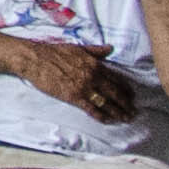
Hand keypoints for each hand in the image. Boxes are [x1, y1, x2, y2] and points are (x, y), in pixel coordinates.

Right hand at [11, 38, 133, 121]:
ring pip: (107, 103)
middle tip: (133, 112)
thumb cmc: (54, 52)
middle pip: (116, 94)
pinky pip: (92, 109)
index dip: (127, 89)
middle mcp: (93, 77)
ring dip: (118, 113)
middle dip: (127, 104)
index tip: (132, 96)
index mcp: (96, 64)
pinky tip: (108, 120)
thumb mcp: (78, 48)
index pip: (117, 79)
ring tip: (126, 119)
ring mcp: (84, 88)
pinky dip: (102, 116)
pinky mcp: (74, 97)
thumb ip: (96, 51)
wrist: (34, 59)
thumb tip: (110, 48)